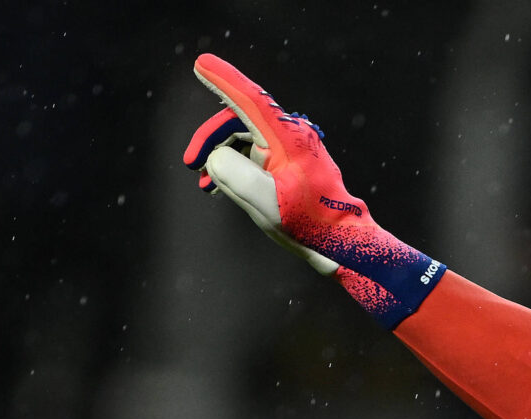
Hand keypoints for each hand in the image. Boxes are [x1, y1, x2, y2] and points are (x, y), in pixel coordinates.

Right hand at [179, 53, 444, 327]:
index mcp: (285, 137)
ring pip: (244, 136)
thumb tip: (216, 156)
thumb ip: (231, 173)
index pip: (248, 99)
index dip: (222, 80)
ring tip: (204, 184)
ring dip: (220, 155)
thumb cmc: (307, 223)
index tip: (200, 64)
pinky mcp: (291, 160)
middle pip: (239, 119)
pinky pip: (255, 151)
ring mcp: (292, 146)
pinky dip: (235, 163)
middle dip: (210, 138)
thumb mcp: (263, 201)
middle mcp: (290, 134)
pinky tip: (220, 185)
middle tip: (190, 164)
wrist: (340, 242)